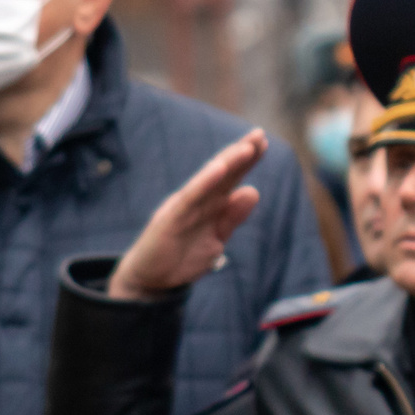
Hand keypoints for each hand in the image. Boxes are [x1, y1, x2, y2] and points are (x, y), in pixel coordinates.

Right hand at [107, 131, 268, 300]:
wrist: (150, 280)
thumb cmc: (182, 257)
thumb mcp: (216, 239)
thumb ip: (232, 217)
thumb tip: (254, 191)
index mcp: (209, 205)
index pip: (230, 179)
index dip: (246, 161)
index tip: (264, 143)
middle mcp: (196, 201)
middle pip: (221, 174)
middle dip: (240, 154)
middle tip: (259, 134)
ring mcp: (182, 208)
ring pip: (208, 182)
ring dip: (227, 164)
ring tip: (246, 148)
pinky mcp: (170, 220)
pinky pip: (190, 198)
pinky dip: (204, 183)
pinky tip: (218, 168)